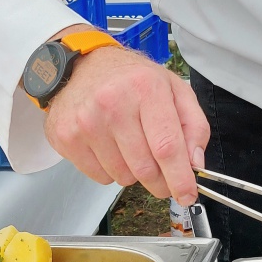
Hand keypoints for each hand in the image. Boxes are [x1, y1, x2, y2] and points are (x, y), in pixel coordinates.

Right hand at [43, 42, 209, 203]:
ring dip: (134, 172)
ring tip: (131, 145)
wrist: (83, 66)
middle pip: (145, 168)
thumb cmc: (133, 79)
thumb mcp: (174, 89)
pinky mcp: (67, 137)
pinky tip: (110, 146)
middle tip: (164, 176)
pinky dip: (111, 171)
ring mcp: (86, 122)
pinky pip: (100, 177)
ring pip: (123, 177)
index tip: (188, 195)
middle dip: (161, 181)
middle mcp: (113, 103)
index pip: (167, 146)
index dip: (180, 178)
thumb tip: (194, 163)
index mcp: (146, 88)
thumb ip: (194, 125)